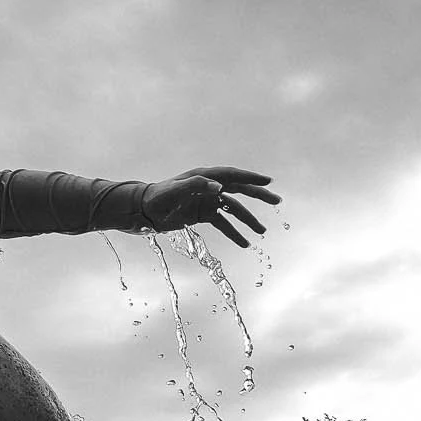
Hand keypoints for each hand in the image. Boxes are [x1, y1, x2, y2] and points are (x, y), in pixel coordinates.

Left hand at [140, 167, 280, 247]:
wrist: (143, 210)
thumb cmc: (157, 197)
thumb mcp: (175, 191)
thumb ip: (197, 185)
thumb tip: (220, 187)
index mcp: (204, 176)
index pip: (232, 175)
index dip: (251, 178)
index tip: (268, 181)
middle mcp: (209, 187)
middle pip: (239, 190)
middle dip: (258, 195)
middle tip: (276, 201)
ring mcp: (207, 201)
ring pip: (233, 210)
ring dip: (248, 220)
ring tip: (262, 231)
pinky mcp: (203, 215)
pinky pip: (223, 224)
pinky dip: (233, 233)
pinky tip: (245, 244)